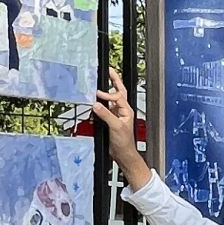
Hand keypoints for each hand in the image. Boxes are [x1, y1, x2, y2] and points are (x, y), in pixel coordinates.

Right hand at [93, 67, 150, 189]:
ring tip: (105, 79)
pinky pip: (105, 108)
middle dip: (114, 80)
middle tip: (109, 70)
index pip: (116, 96)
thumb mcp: (116, 127)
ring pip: (112, 99)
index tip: (97, 94)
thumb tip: (97, 104)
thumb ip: (106, 115)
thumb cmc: (124, 142)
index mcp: (126, 110)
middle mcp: (122, 111)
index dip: (107, 94)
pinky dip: (101, 102)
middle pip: (118, 92)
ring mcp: (116, 115)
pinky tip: (96, 99)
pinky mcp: (110, 120)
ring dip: (108, 90)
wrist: (122, 154)